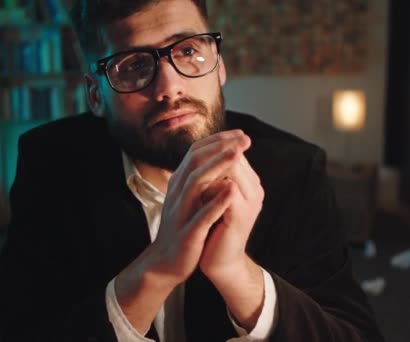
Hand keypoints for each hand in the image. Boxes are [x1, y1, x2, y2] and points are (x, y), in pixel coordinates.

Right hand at [146, 129, 251, 285]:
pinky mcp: (187, 233)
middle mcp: (178, 193)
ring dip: (218, 165)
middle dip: (221, 147)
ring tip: (237, 153)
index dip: (218, 141)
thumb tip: (213, 159)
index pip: (195, 152)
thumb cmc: (181, 229)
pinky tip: (232, 190)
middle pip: (196, 160)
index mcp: (179, 184)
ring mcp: (181, 212)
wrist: (165, 263)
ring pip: (197, 181)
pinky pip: (201, 214)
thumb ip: (196, 180)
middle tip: (244, 138)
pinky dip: (216, 201)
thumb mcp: (186, 200)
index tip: (239, 134)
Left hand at [199, 152, 264, 278]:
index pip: (234, 151)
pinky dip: (210, 187)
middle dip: (213, 152)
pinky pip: (228, 193)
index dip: (214, 146)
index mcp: (249, 183)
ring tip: (193, 170)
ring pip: (232, 170)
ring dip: (211, 167)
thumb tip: (202, 152)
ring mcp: (250, 203)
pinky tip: (197, 189)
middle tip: (192, 154)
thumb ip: (214, 178)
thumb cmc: (215, 229)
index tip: (195, 149)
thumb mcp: (214, 199)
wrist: (221, 262)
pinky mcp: (240, 216)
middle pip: (234, 156)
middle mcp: (255, 190)